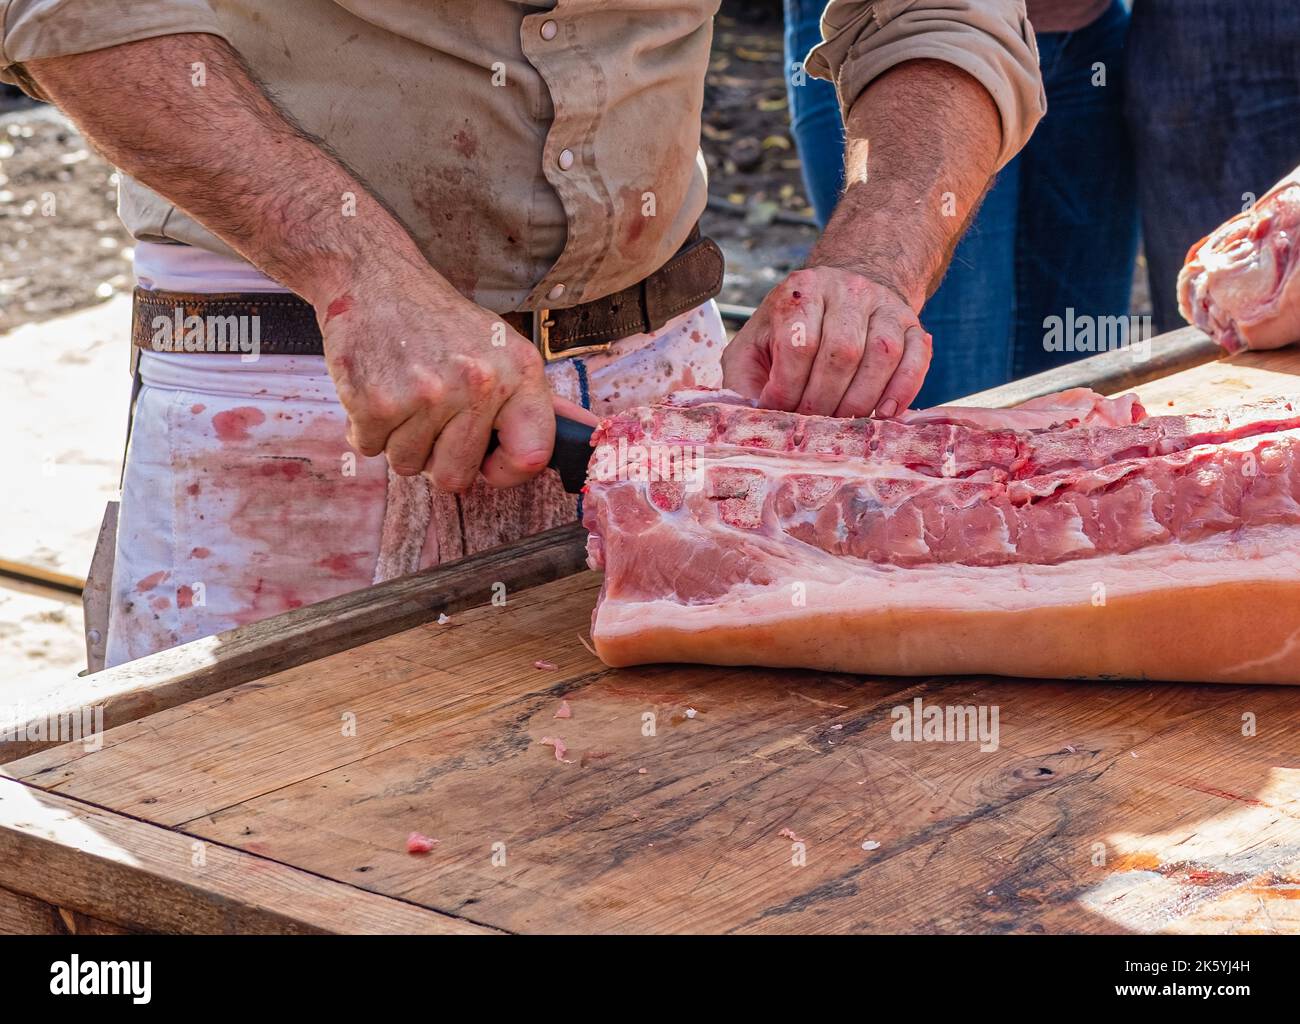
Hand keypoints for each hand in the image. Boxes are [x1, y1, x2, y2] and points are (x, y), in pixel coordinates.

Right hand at [319, 269, 553, 491]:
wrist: (377, 281)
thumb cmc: (443, 326)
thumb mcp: (502, 351)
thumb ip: (536, 402)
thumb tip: (590, 436)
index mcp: (520, 371)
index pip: (531, 457)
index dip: (505, 471)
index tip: (486, 458)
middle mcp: (479, 382)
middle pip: (455, 477)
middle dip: (437, 456)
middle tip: (431, 411)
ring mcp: (427, 392)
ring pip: (408, 465)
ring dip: (400, 440)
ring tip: (405, 393)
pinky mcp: (377, 399)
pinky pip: (370, 448)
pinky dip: (367, 428)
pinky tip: (378, 387)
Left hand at [722, 266, 931, 417]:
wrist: (839, 297)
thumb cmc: (789, 332)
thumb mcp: (755, 346)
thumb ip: (744, 380)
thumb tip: (749, 421)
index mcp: (801, 291)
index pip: (799, 343)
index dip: (789, 387)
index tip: (780, 412)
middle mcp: (846, 290)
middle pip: (842, 351)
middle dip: (824, 400)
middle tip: (812, 426)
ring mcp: (884, 305)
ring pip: (882, 354)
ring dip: (861, 400)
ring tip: (843, 425)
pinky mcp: (912, 324)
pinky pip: (916, 357)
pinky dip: (903, 390)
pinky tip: (885, 414)